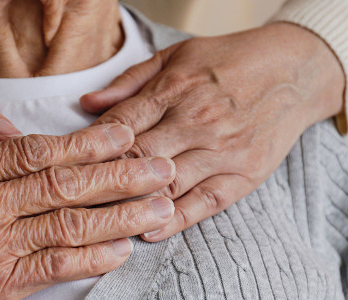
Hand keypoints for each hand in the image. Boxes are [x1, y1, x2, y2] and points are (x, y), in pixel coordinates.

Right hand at [0, 106, 175, 298]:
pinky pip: (52, 271)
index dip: (88, 144)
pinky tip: (120, 250)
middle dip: (121, 176)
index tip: (123, 136)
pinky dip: (90, 260)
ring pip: (69, 228)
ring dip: (120, 216)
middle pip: (67, 187)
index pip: (39, 153)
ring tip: (158, 206)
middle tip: (160, 168)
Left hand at [80, 23, 344, 240]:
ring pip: (167, 184)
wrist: (293, 70)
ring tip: (102, 219)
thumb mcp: (175, 56)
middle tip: (75, 198)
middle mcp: (197, 120)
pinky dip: (174, 220)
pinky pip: (204, 203)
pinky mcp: (244, 174)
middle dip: (103, 180)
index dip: (91, 147)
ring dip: (133, 203)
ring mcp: (222, 149)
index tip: (70, 165)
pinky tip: (149, 229)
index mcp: (175, 88)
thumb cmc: (227, 61)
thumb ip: (129, 82)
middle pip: (138, 158)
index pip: (121, 125)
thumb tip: (87, 104)